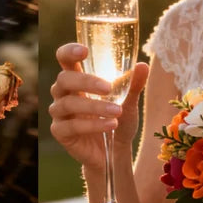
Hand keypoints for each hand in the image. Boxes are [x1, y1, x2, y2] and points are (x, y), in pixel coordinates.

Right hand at [48, 42, 147, 170]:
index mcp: (76, 79)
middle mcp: (63, 93)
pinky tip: (111, 125)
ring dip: (94, 107)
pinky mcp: (60, 132)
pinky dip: (92, 125)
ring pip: (68, 103)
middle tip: (108, 88)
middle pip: (64, 79)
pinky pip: (71, 126)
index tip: (85, 51)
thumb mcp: (129, 101)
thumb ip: (133, 84)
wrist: (115, 152)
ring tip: (117, 111)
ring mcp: (59, 113)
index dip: (69, 52)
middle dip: (86, 82)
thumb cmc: (118, 120)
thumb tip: (143, 65)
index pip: (65, 59)